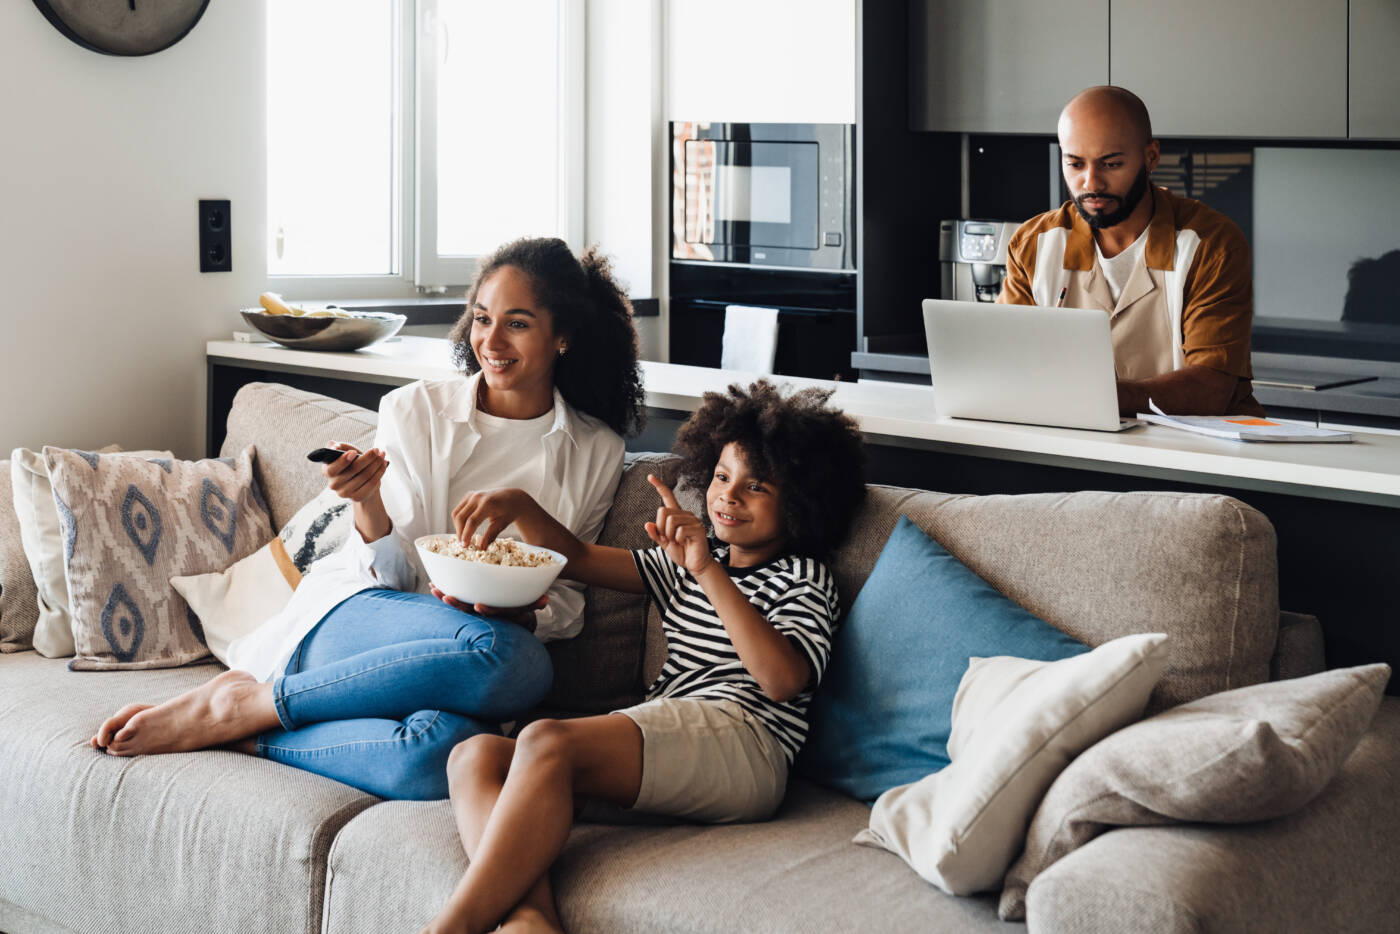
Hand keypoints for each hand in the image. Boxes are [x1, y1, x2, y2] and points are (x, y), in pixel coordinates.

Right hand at [323, 442, 388, 502]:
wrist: (360, 481)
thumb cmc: (351, 463)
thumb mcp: (344, 452)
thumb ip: (338, 446)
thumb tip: (333, 445)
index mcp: (327, 471)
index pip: (332, 469)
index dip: (343, 461)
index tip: (354, 452)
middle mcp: (334, 484)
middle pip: (353, 470)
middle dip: (368, 457)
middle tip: (377, 450)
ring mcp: (345, 492)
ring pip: (365, 476)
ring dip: (376, 463)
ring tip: (382, 456)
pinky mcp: (357, 497)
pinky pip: (371, 484)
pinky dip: (379, 472)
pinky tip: (382, 465)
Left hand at [430, 585, 546, 630]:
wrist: (509, 627)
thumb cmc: (520, 613)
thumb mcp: (528, 609)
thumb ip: (535, 604)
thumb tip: (545, 600)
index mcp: (501, 615)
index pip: (494, 613)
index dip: (486, 610)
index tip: (478, 606)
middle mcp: (486, 616)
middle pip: (471, 612)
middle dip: (458, 605)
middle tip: (447, 597)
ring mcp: (476, 612)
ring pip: (459, 608)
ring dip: (447, 599)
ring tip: (436, 589)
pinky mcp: (467, 607)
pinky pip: (455, 602)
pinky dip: (444, 594)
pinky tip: (433, 586)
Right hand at [452, 488, 538, 547]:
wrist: (512, 497)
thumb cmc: (509, 511)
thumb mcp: (502, 524)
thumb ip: (491, 535)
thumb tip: (482, 548)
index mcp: (488, 504)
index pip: (472, 521)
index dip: (466, 534)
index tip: (465, 546)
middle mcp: (478, 497)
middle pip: (461, 517)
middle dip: (460, 532)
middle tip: (463, 544)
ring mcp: (472, 494)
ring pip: (456, 513)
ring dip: (457, 527)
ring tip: (463, 537)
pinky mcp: (469, 495)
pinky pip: (459, 509)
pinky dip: (459, 520)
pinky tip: (464, 528)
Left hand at [644, 475, 713, 575]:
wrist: (695, 565)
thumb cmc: (682, 553)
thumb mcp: (664, 543)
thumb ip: (656, 534)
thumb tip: (648, 524)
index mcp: (676, 515)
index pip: (668, 497)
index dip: (659, 486)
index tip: (650, 476)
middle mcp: (685, 514)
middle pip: (663, 511)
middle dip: (662, 528)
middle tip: (669, 538)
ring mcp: (693, 520)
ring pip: (670, 521)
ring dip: (669, 535)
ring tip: (677, 541)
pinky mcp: (698, 528)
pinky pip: (679, 530)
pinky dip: (678, 539)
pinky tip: (684, 542)